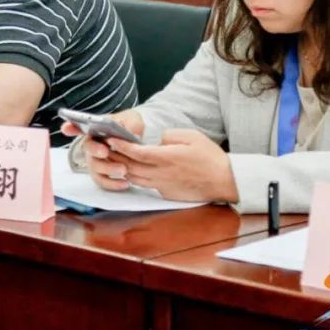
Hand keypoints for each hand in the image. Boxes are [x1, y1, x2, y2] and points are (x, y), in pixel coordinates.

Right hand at [61, 110, 145, 191]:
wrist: (136, 144)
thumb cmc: (130, 128)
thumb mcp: (134, 120)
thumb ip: (132, 125)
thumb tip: (131, 134)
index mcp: (96, 128)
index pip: (80, 126)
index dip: (71, 127)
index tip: (66, 128)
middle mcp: (92, 143)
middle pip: (87, 147)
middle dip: (94, 149)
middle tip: (105, 152)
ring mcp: (95, 160)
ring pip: (94, 166)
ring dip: (108, 168)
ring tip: (123, 170)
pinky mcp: (101, 174)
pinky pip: (101, 181)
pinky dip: (112, 183)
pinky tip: (125, 182)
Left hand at [105, 128, 237, 202]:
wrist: (224, 181)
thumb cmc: (210, 157)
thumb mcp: (192, 136)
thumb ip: (171, 135)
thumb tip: (157, 140)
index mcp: (168, 158)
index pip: (138, 152)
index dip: (122, 146)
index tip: (111, 139)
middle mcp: (162, 173)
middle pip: (132, 166)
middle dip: (117, 156)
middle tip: (104, 147)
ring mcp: (163, 185)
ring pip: (136, 178)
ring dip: (123, 168)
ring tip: (113, 158)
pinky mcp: (166, 193)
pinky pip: (146, 184)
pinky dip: (135, 177)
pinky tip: (131, 170)